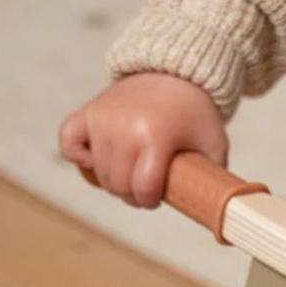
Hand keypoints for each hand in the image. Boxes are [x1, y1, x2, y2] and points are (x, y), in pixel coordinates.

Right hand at [58, 73, 227, 207]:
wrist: (175, 74)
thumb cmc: (195, 115)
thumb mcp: (215, 145)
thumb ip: (214, 179)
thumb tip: (217, 212)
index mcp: (156, 137)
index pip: (143, 188)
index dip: (150, 201)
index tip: (158, 197)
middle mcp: (124, 127)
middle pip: (119, 185)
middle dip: (133, 195)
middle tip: (146, 188)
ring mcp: (103, 118)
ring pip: (98, 172)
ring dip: (114, 181)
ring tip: (132, 173)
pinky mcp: (88, 111)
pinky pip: (68, 141)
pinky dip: (78, 156)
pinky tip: (96, 160)